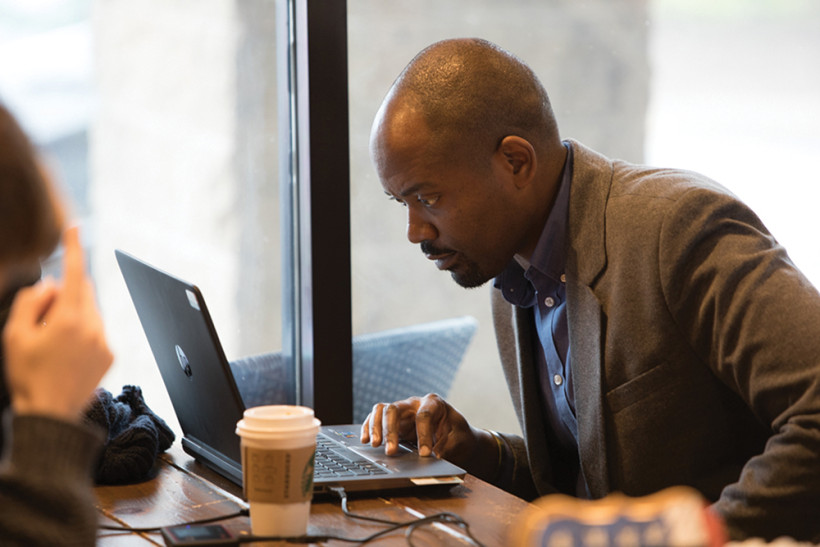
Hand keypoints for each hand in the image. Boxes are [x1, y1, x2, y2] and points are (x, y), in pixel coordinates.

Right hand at [2, 226, 112, 420]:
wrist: (50, 414)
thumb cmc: (26, 374)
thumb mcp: (14, 335)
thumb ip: (31, 302)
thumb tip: (50, 283)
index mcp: (69, 319)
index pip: (75, 273)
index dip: (74, 248)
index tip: (75, 227)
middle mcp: (93, 326)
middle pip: (83, 292)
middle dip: (65, 294)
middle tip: (41, 318)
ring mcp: (104, 341)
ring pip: (91, 312)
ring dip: (74, 315)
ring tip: (53, 344)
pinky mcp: (110, 355)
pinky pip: (97, 331)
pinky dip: (83, 332)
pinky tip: (66, 355)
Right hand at [360, 393, 497, 478]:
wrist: (457, 436)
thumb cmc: (458, 435)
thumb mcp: (458, 440)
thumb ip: (446, 447)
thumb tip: (433, 458)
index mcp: (434, 403)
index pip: (423, 415)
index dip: (423, 435)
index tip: (425, 454)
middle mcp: (415, 403)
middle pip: (395, 409)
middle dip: (391, 430)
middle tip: (391, 452)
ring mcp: (402, 411)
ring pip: (382, 410)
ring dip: (376, 427)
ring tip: (375, 445)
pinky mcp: (393, 421)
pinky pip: (375, 418)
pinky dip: (368, 428)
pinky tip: (365, 440)